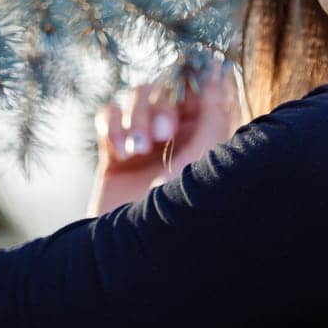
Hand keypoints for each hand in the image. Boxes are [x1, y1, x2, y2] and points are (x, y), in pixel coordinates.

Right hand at [87, 62, 243, 216]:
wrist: (132, 254)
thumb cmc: (177, 212)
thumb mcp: (204, 159)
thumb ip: (214, 113)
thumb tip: (220, 73)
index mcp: (207, 137)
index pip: (201, 89)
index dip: (192, 83)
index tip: (189, 86)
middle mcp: (178, 138)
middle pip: (166, 87)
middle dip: (161, 106)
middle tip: (162, 135)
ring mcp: (144, 143)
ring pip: (137, 95)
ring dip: (136, 116)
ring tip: (136, 150)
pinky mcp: (113, 151)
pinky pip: (108, 113)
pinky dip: (111, 125)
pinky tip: (119, 152)